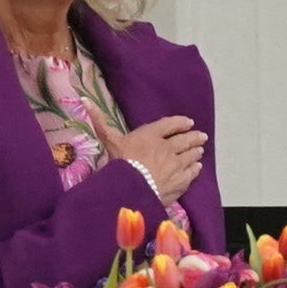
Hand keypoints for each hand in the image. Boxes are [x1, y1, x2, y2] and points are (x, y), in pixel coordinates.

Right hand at [88, 107, 204, 203]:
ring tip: (200, 150)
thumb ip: (100, 121)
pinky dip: (195, 169)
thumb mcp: (110, 140)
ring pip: (191, 156)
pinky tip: (197, 168)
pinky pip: (191, 173)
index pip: (170, 124)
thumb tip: (84, 99)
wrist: (131, 188)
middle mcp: (168, 147)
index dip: (180, 123)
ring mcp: (176, 164)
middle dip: (194, 137)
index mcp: (152, 135)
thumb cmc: (120, 162)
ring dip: (196, 152)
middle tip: (201, 136)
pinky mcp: (180, 181)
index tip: (188, 122)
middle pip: (185, 140)